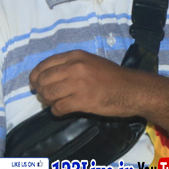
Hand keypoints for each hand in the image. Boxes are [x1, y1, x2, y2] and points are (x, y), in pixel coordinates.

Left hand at [29, 50, 148, 117]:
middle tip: (45, 97)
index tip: (34, 84)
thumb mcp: (90, 62)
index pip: (43, 65)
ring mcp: (78, 84)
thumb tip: (47, 77)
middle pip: (42, 80)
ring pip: (48, 94)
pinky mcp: (83, 100)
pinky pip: (58, 108)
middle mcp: (74, 67)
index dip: (35, 77)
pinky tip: (62, 111)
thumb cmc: (112, 77)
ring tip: (54, 103)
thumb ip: (69, 66)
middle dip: (40, 90)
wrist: (134, 90)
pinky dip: (56, 112)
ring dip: (48, 101)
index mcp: (75, 56)